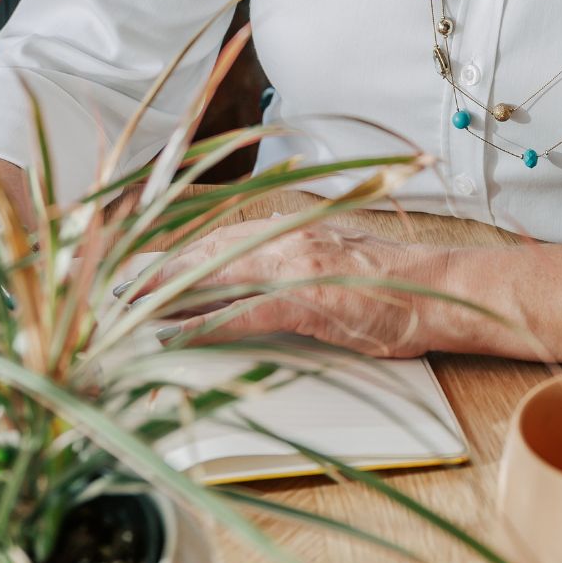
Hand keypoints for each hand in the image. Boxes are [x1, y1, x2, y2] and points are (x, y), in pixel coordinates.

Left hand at [127, 217, 443, 357]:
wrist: (441, 287)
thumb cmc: (398, 282)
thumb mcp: (340, 256)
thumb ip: (301, 256)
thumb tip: (267, 267)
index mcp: (299, 226)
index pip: (224, 234)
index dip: (180, 251)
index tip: (146, 264)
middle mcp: (291, 237)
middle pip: (207, 251)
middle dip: (160, 271)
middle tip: (120, 289)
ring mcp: (297, 267)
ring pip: (214, 275)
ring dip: (168, 294)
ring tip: (130, 310)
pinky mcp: (306, 300)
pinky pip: (240, 313)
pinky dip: (202, 324)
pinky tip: (174, 336)